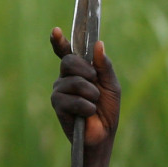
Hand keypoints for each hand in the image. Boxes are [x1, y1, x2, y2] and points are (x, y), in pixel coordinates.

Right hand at [49, 29, 120, 149]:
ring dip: (90, 93)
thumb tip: (99, 44)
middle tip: (95, 82)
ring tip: (94, 104)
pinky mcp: (58, 105)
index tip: (56, 31)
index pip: (65, 52)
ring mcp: (59, 91)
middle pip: (69, 61)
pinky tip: (88, 113)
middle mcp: (65, 78)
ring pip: (73, 81)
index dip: (59, 41)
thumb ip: (104, 66)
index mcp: (78, 71)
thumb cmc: (107, 110)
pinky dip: (86, 106)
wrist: (104, 135)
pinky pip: (72, 99)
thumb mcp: (111, 86)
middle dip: (86, 71)